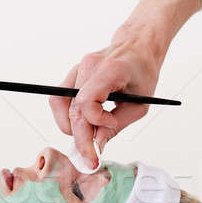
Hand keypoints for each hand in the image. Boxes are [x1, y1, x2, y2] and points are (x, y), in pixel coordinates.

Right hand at [49, 27, 161, 165]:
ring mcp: (78, 68)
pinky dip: (67, 116)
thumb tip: (97, 145)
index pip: (87, 101)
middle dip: (80, 137)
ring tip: (87, 136)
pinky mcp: (73, 74)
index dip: (96, 121)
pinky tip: (82, 124)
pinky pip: (60, 98)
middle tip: (90, 157)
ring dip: (69, 126)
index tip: (109, 125)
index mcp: (110, 69)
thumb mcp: (140, 104)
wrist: (138, 45)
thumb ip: (117, 125)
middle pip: (72, 108)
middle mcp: (89, 65)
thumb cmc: (143, 72)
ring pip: (58, 103)